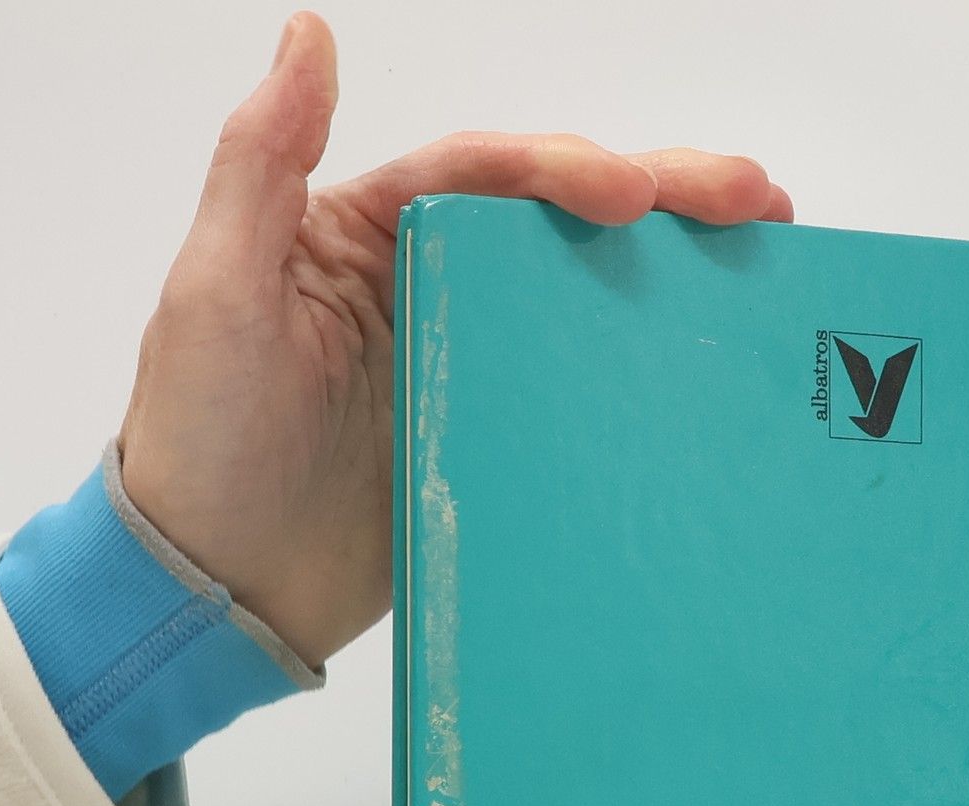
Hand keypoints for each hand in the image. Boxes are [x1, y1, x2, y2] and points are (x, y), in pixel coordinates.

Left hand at [119, 13, 790, 668]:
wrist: (219, 587)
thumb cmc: (203, 441)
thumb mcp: (215, 291)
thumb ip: (260, 164)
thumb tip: (309, 37)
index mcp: (373, 234)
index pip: (487, 175)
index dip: (569, 168)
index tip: (636, 193)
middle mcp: (434, 286)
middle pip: (561, 220)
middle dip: (663, 194)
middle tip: (756, 198)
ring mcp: (474, 368)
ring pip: (589, 297)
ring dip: (676, 269)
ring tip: (765, 250)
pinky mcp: (499, 443)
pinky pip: (584, 396)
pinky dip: (649, 374)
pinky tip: (711, 364)